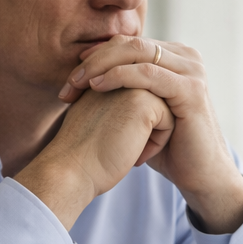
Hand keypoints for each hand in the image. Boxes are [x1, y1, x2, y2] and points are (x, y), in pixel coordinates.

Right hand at [16, 88, 173, 229]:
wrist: (72, 170)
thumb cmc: (84, 152)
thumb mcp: (101, 120)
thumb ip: (119, 106)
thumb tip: (145, 112)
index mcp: (106, 74)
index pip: (141, 99)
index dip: (134, 125)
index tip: (111, 140)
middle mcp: (118, 73)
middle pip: (156, 102)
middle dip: (147, 128)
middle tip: (119, 146)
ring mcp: (131, 84)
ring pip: (166, 110)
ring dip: (153, 136)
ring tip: (127, 150)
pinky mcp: (143, 101)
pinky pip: (170, 120)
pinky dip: (157, 143)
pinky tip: (135, 154)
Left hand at [59, 36, 242, 232]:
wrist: (199, 175)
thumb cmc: (169, 148)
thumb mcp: (142, 112)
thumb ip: (124, 90)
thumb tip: (86, 76)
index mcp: (174, 57)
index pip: (127, 44)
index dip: (95, 56)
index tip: (69, 78)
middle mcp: (186, 57)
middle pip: (130, 43)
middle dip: (94, 59)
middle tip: (69, 81)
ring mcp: (191, 71)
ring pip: (137, 51)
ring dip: (101, 66)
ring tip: (76, 84)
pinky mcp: (191, 89)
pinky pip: (148, 73)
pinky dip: (119, 76)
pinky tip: (98, 87)